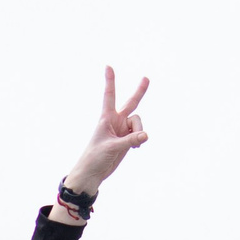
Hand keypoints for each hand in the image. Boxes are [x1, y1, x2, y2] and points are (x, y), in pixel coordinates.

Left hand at [66, 67, 149, 196]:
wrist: (93, 173)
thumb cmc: (95, 158)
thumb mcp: (112, 148)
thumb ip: (130, 141)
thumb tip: (146, 135)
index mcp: (106, 118)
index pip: (109, 96)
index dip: (110, 81)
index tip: (108, 66)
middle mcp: (116, 121)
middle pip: (131, 103)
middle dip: (139, 92)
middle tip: (146, 78)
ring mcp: (123, 130)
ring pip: (139, 123)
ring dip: (139, 132)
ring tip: (134, 145)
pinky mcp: (128, 139)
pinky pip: (140, 134)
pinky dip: (140, 140)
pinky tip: (135, 148)